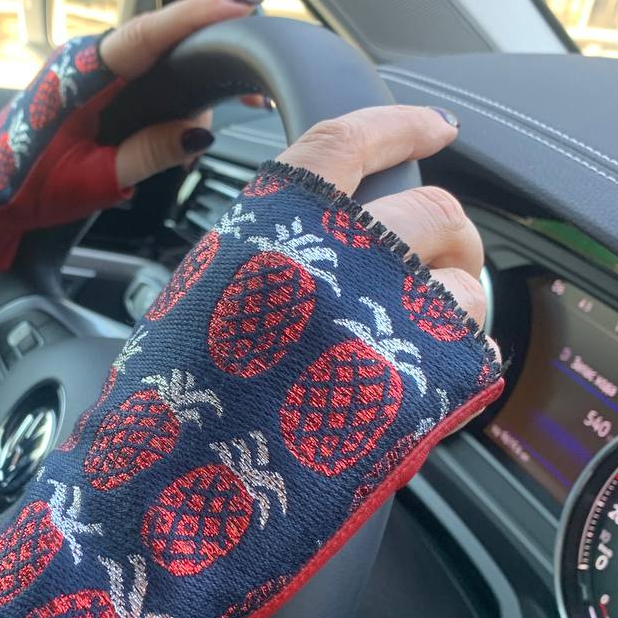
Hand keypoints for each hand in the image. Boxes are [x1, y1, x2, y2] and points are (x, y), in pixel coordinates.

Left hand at [0, 0, 263, 269]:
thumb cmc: (20, 185)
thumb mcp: (93, 179)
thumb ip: (148, 154)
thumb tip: (199, 133)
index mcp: (81, 73)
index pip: (152, 32)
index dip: (200, 16)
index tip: (242, 7)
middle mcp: (84, 60)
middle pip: (163, 42)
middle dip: (207, 62)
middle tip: (248, 91)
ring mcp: (87, 70)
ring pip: (155, 63)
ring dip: (185, 92)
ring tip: (203, 132)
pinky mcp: (90, 86)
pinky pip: (140, 79)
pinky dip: (166, 101)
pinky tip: (179, 132)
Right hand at [0, 105, 502, 617]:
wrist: (153, 494)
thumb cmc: (159, 409)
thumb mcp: (203, 299)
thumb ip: (275, 260)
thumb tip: (336, 243)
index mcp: (264, 230)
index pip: (348, 140)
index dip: (401, 124)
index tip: (434, 126)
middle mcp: (323, 263)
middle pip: (431, 207)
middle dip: (447, 233)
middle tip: (436, 260)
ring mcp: (365, 325)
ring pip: (463, 277)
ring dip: (459, 295)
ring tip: (432, 322)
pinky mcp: (394, 392)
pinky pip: (465, 350)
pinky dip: (460, 353)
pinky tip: (428, 367)